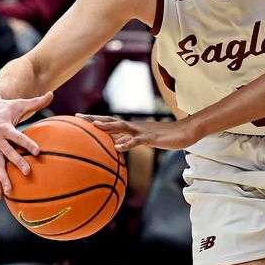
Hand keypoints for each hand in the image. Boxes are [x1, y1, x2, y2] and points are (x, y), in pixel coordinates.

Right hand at [0, 91, 53, 199]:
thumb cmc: (8, 109)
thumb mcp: (21, 104)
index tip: (38, 151)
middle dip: (16, 163)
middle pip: (7, 154)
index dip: (27, 143)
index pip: (17, 137)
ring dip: (3, 179)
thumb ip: (37, 101)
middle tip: (28, 171)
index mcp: (5, 128)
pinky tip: (0, 197)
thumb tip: (52, 93)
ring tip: (10, 191)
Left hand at [76, 114, 197, 150]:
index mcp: (132, 127)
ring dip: (108, 126)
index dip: (94, 119)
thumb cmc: (167, 137)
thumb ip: (130, 142)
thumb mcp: (145, 140)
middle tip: (77, 116)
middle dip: (94, 118)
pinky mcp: (152, 138)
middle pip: (111, 120)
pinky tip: (118, 147)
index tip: (78, 117)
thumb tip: (115, 148)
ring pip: (122, 127)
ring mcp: (143, 131)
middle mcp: (135, 126)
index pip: (110, 121)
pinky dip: (127, 143)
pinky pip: (137, 141)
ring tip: (94, 125)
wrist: (186, 132)